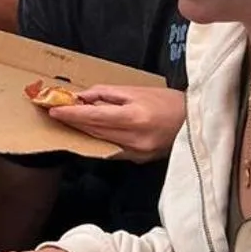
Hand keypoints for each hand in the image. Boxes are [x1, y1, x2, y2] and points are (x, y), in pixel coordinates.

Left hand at [46, 86, 185, 163]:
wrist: (196, 122)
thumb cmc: (169, 102)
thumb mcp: (138, 91)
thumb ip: (108, 95)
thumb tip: (83, 98)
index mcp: (134, 118)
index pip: (95, 118)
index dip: (73, 115)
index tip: (54, 110)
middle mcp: (134, 139)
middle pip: (95, 131)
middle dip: (74, 122)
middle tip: (57, 112)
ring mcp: (137, 153)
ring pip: (101, 141)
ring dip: (85, 131)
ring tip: (70, 120)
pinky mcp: (139, 160)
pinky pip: (112, 148)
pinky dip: (101, 139)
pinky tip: (91, 132)